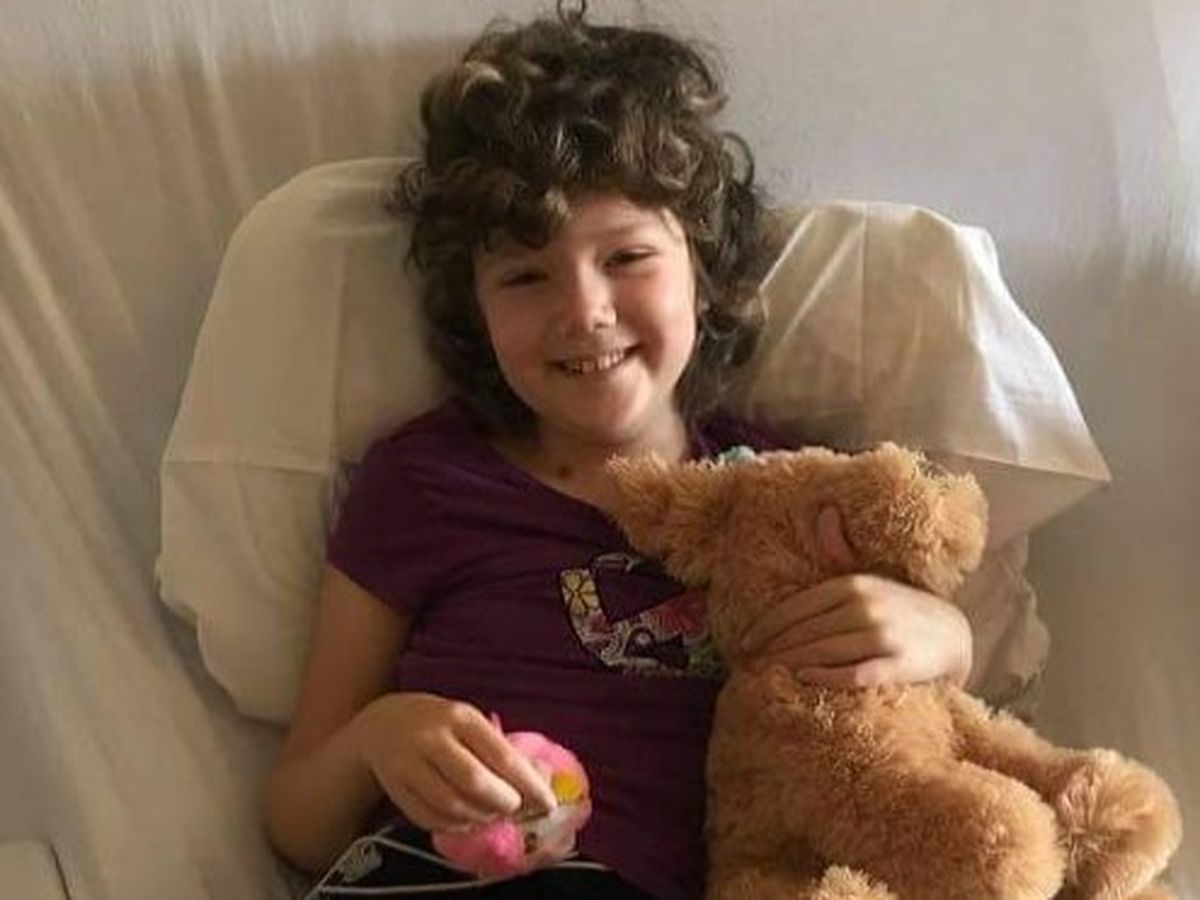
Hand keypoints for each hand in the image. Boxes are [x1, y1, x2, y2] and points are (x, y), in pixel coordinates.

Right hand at [357, 692, 558, 832]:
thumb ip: (501, 750)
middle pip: (474, 782)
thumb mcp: (470, 723)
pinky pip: (430, 818)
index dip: (529, 784)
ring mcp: (409, 764)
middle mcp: (432, 738)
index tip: (548, 803)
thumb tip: (541, 779)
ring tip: (491, 813)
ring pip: (451, 805)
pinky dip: (455, 825)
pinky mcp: (395, 788)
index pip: (501, 756)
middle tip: (515, 808)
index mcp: (460, 717)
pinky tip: (466, 818)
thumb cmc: (440, 724)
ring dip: (480, 817)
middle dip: (503, 802)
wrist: (382, 723)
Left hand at [739, 507, 972, 687]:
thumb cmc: (900, 606)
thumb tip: (824, 511)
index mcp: (853, 583)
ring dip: (792, 662)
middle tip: (749, 664)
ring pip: (825, 651)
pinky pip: (855, 672)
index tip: (746, 642)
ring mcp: (883, 636)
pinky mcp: (898, 665)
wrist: (952, 633)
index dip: (768, 627)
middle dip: (774, 648)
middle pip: (807, 631)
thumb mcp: (870, 573)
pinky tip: (804, 679)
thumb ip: (840, 550)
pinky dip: (827, 676)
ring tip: (768, 673)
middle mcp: (865, 606)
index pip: (798, 607)